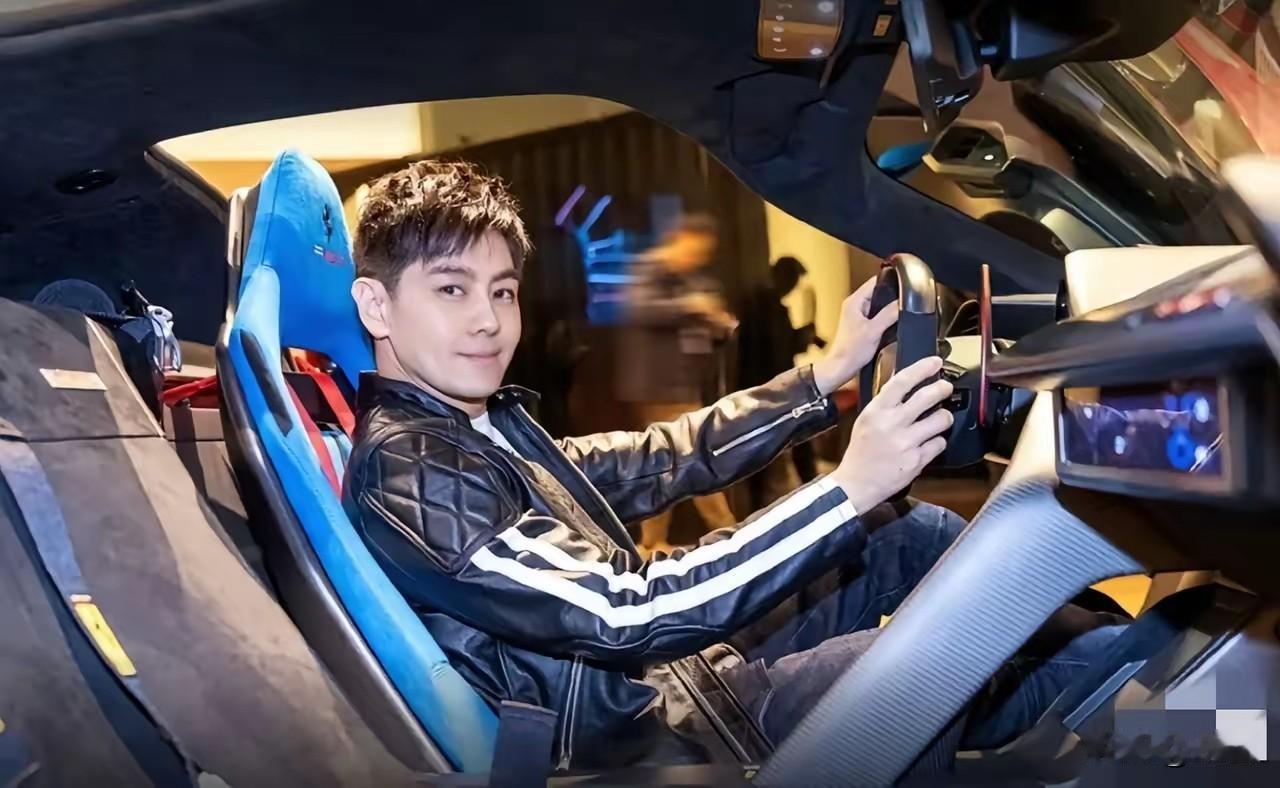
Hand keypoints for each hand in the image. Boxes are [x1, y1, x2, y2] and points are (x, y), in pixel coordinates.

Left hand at [812, 276, 900, 395]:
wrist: (841, 368)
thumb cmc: (850, 351)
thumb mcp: (874, 330)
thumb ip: (889, 314)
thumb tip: (904, 302)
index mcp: (854, 301)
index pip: (875, 281)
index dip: (891, 280)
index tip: (905, 283)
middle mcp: (855, 305)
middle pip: (879, 293)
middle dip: (893, 297)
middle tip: (906, 302)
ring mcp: (858, 315)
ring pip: (880, 306)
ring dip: (889, 310)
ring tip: (900, 314)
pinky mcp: (862, 325)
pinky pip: (878, 317)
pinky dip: (886, 320)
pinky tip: (893, 325)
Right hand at [830, 357, 952, 513]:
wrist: (856, 484)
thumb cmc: (861, 452)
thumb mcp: (866, 420)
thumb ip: (885, 404)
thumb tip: (907, 386)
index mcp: (877, 411)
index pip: (902, 381)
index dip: (922, 368)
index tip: (935, 362)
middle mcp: (892, 424)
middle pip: (927, 397)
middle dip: (942, 388)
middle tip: (946, 388)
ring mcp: (906, 442)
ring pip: (940, 419)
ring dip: (945, 417)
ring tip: (941, 418)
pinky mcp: (917, 460)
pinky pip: (939, 443)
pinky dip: (938, 442)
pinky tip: (930, 443)